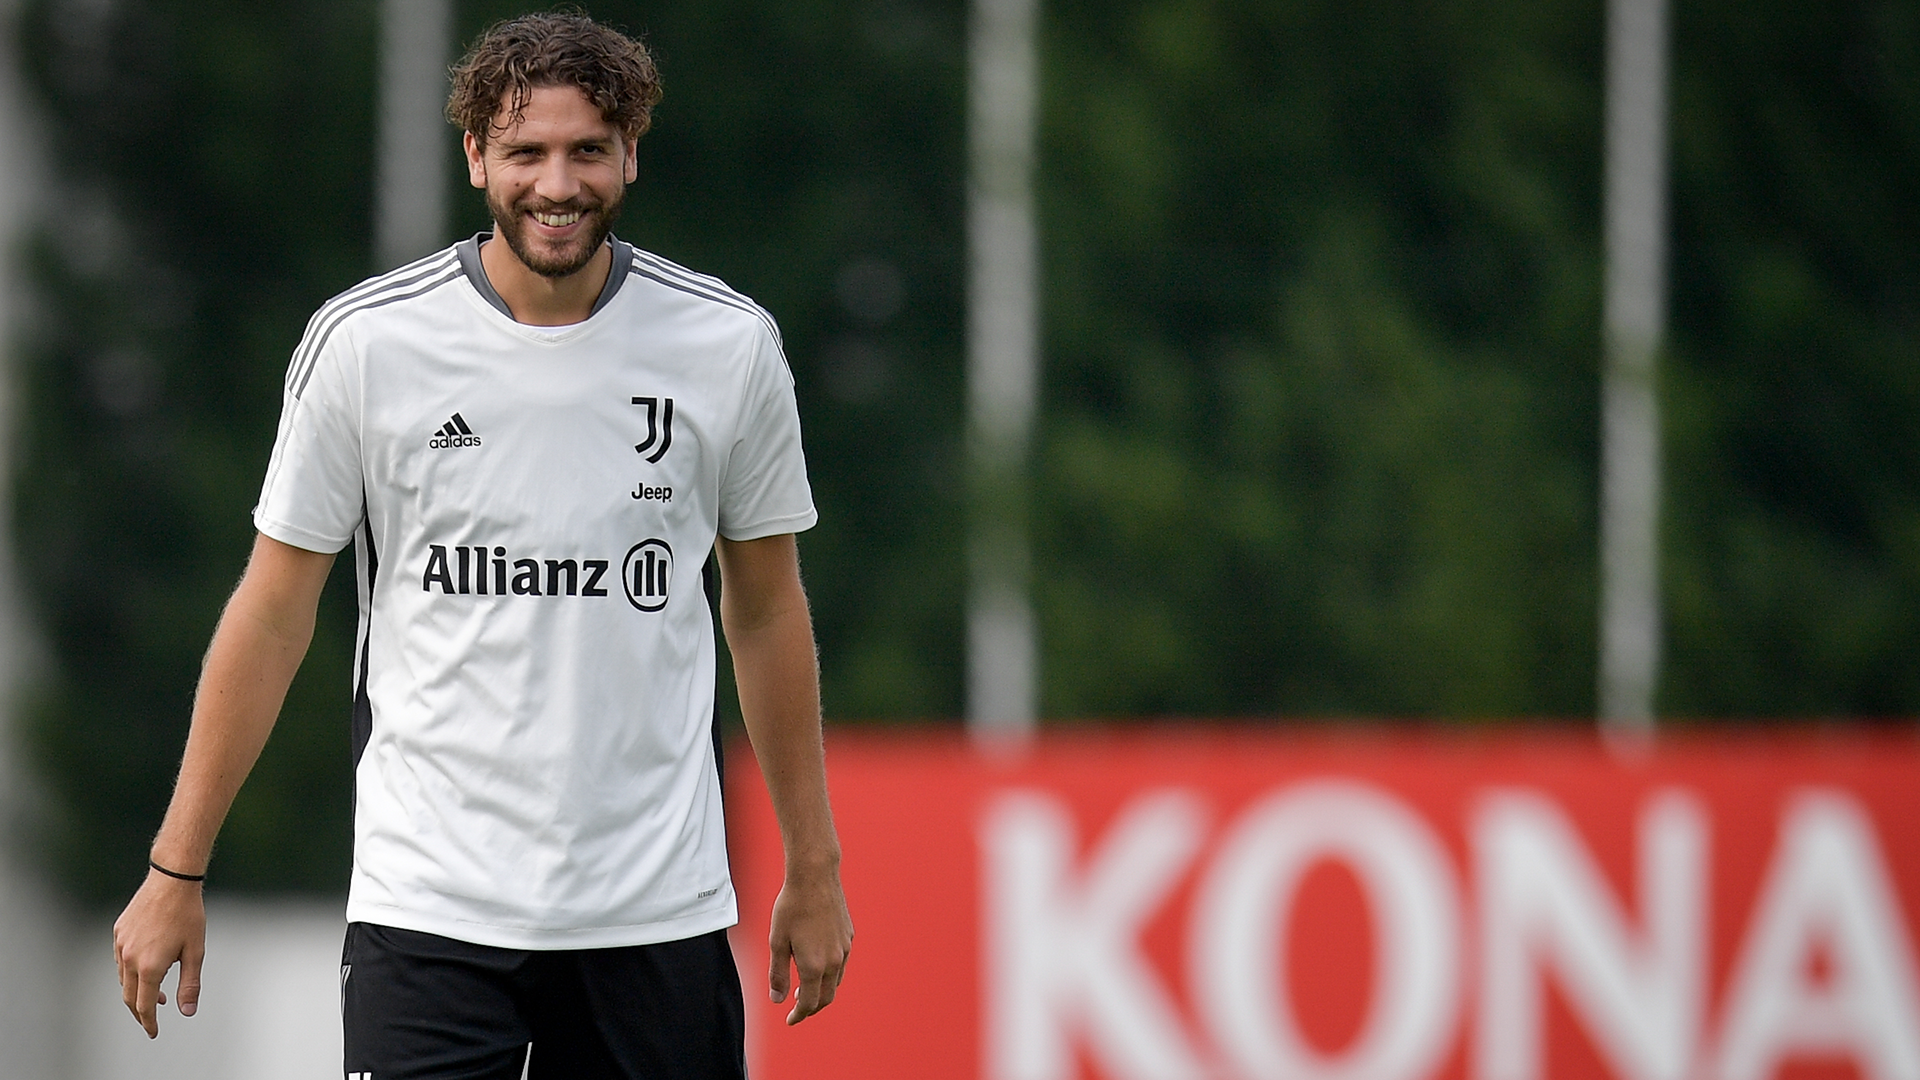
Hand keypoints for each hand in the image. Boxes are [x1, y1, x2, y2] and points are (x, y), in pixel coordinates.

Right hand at [112, 870, 206, 1037]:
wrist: (172, 881)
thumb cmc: (188, 915)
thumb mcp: (196, 952)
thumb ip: (190, 984)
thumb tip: (187, 1011)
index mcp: (149, 966)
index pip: (145, 1005)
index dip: (149, 1022)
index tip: (154, 1032)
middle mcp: (129, 958)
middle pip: (130, 996)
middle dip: (141, 1012)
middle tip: (153, 1020)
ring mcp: (121, 944)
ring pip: (124, 979)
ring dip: (137, 991)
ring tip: (158, 993)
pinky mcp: (118, 932)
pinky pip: (120, 960)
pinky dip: (131, 972)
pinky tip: (146, 968)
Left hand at [767, 864, 851, 1024]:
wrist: (815, 877)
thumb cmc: (792, 906)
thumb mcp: (776, 941)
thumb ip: (777, 973)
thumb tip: (777, 999)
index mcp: (814, 965)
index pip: (810, 1003)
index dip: (799, 1015)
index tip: (790, 1019)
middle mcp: (833, 960)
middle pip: (827, 997)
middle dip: (812, 1007)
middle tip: (798, 1008)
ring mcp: (844, 948)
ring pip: (836, 981)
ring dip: (822, 990)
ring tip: (806, 987)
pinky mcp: (848, 936)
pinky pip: (841, 962)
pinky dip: (830, 973)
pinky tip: (818, 963)